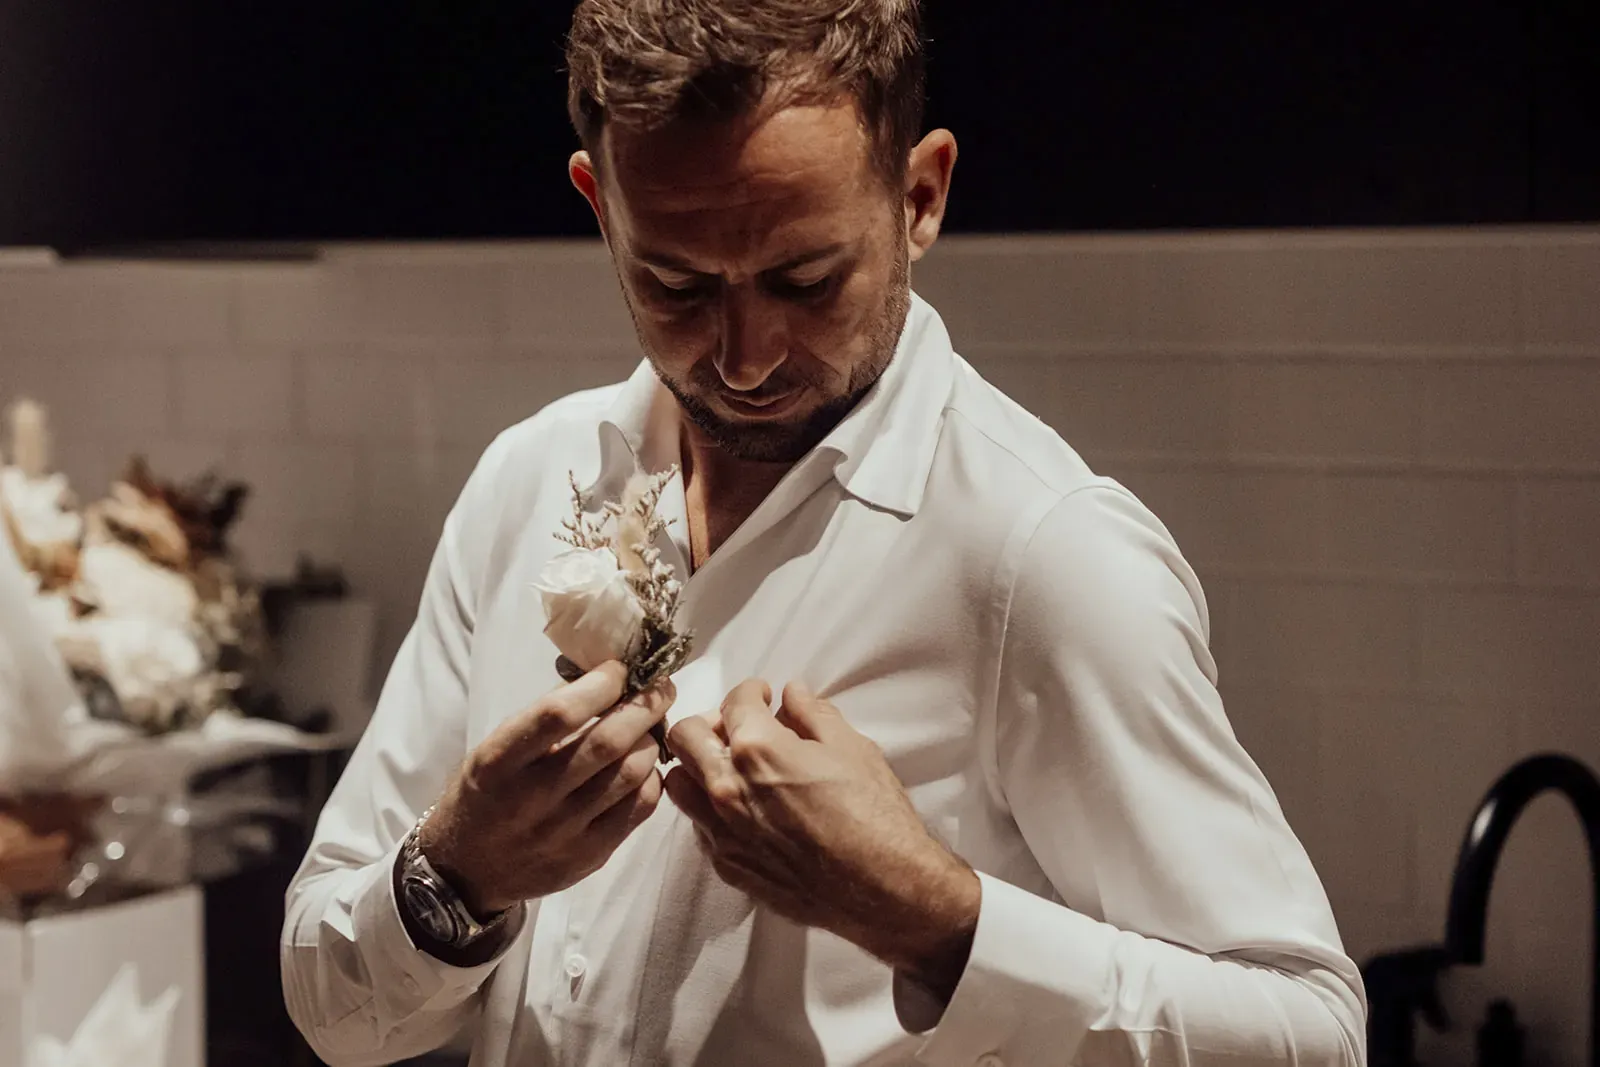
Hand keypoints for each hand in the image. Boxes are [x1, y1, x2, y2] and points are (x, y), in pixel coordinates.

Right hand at [418, 660, 672, 915]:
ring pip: (631, 774)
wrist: (468, 871)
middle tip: (661, 688)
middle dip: (645, 706)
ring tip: (649, 729)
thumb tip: (604, 678)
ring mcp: (564, 832)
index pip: (558, 714)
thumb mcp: (495, 749)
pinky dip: (651, 778)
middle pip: (607, 743)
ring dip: (651, 741)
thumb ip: (545, 716)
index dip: (600, 685)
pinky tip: (644, 767)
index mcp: (499, 762)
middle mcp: (531, 799)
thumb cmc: (486, 794)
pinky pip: (640, 808)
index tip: (620, 669)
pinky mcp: (590, 856)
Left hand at [663, 680, 979, 998]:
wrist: (884, 888)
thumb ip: (813, 714)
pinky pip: (698, 825)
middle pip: (686, 736)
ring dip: (698, 766)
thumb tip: (793, 695)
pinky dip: (710, 808)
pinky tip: (744, 808)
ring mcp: (723, 830)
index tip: (763, 697)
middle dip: (711, 722)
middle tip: (741, 728)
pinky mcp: (728, 865)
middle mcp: (728, 788)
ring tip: (731, 767)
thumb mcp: (852, 748)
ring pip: (678, 783)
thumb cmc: (875, 816)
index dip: (752, 692)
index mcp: (758, 750)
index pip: (734, 702)